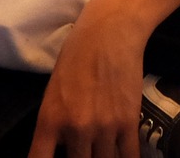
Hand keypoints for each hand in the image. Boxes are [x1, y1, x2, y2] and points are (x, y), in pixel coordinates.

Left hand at [28, 11, 146, 157]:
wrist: (108, 34)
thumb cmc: (75, 57)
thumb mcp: (53, 91)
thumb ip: (56, 124)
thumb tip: (61, 148)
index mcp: (50, 119)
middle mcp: (75, 128)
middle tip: (83, 151)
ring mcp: (104, 128)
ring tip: (100, 149)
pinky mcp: (129, 124)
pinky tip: (121, 154)